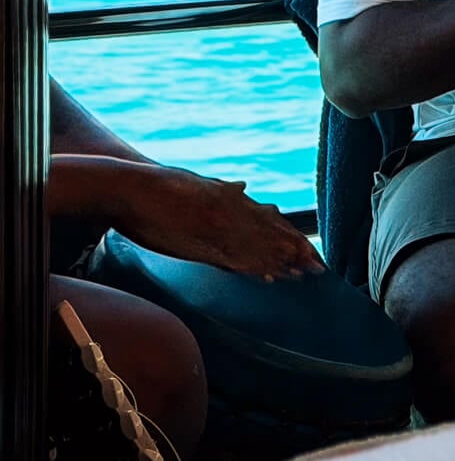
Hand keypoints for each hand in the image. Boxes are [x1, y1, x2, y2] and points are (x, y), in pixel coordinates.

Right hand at [116, 163, 322, 280]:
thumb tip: (243, 187)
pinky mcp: (200, 240)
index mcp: (231, 197)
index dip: (291, 237)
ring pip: (259, 246)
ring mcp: (218, 225)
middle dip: (297, 252)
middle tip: (320, 268)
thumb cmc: (159, 186)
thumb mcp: (200, 183)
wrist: (129, 187)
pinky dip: (254, 267)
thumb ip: (224, 190)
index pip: (271, 219)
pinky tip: (270, 277)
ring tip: (305, 275)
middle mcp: (231, 209)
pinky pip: (233, 258)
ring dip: (283, 262)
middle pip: (272, 233)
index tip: (309, 250)